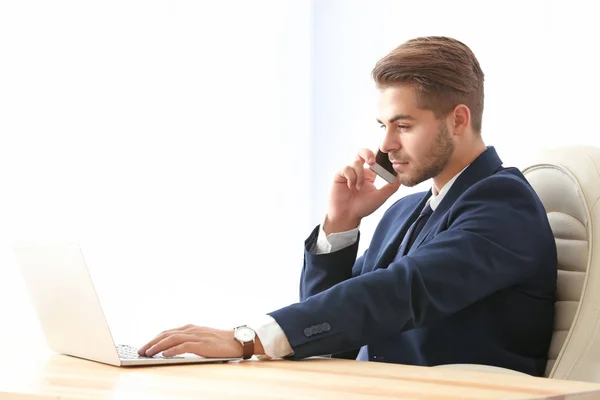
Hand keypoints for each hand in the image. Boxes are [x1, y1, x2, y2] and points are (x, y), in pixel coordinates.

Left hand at [138, 324, 262, 357]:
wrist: (237, 341)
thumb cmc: (221, 342)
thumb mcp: (202, 338)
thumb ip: (189, 341)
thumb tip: (173, 349)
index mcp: (190, 328)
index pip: (168, 332)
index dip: (155, 339)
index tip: (145, 346)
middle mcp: (191, 329)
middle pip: (166, 334)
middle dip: (151, 342)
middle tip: (140, 350)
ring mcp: (196, 336)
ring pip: (171, 339)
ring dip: (157, 346)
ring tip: (148, 353)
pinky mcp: (201, 344)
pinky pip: (182, 346)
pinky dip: (171, 350)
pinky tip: (163, 354)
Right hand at [325, 148, 399, 233]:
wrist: (347, 216)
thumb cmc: (363, 207)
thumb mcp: (381, 197)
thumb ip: (391, 187)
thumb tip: (400, 176)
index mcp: (369, 175)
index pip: (374, 159)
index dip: (378, 157)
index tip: (384, 162)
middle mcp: (359, 171)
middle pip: (362, 152)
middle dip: (367, 153)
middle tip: (372, 161)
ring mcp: (349, 172)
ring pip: (356, 162)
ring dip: (359, 175)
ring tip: (358, 188)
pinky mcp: (340, 175)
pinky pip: (346, 168)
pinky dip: (351, 177)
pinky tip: (351, 187)